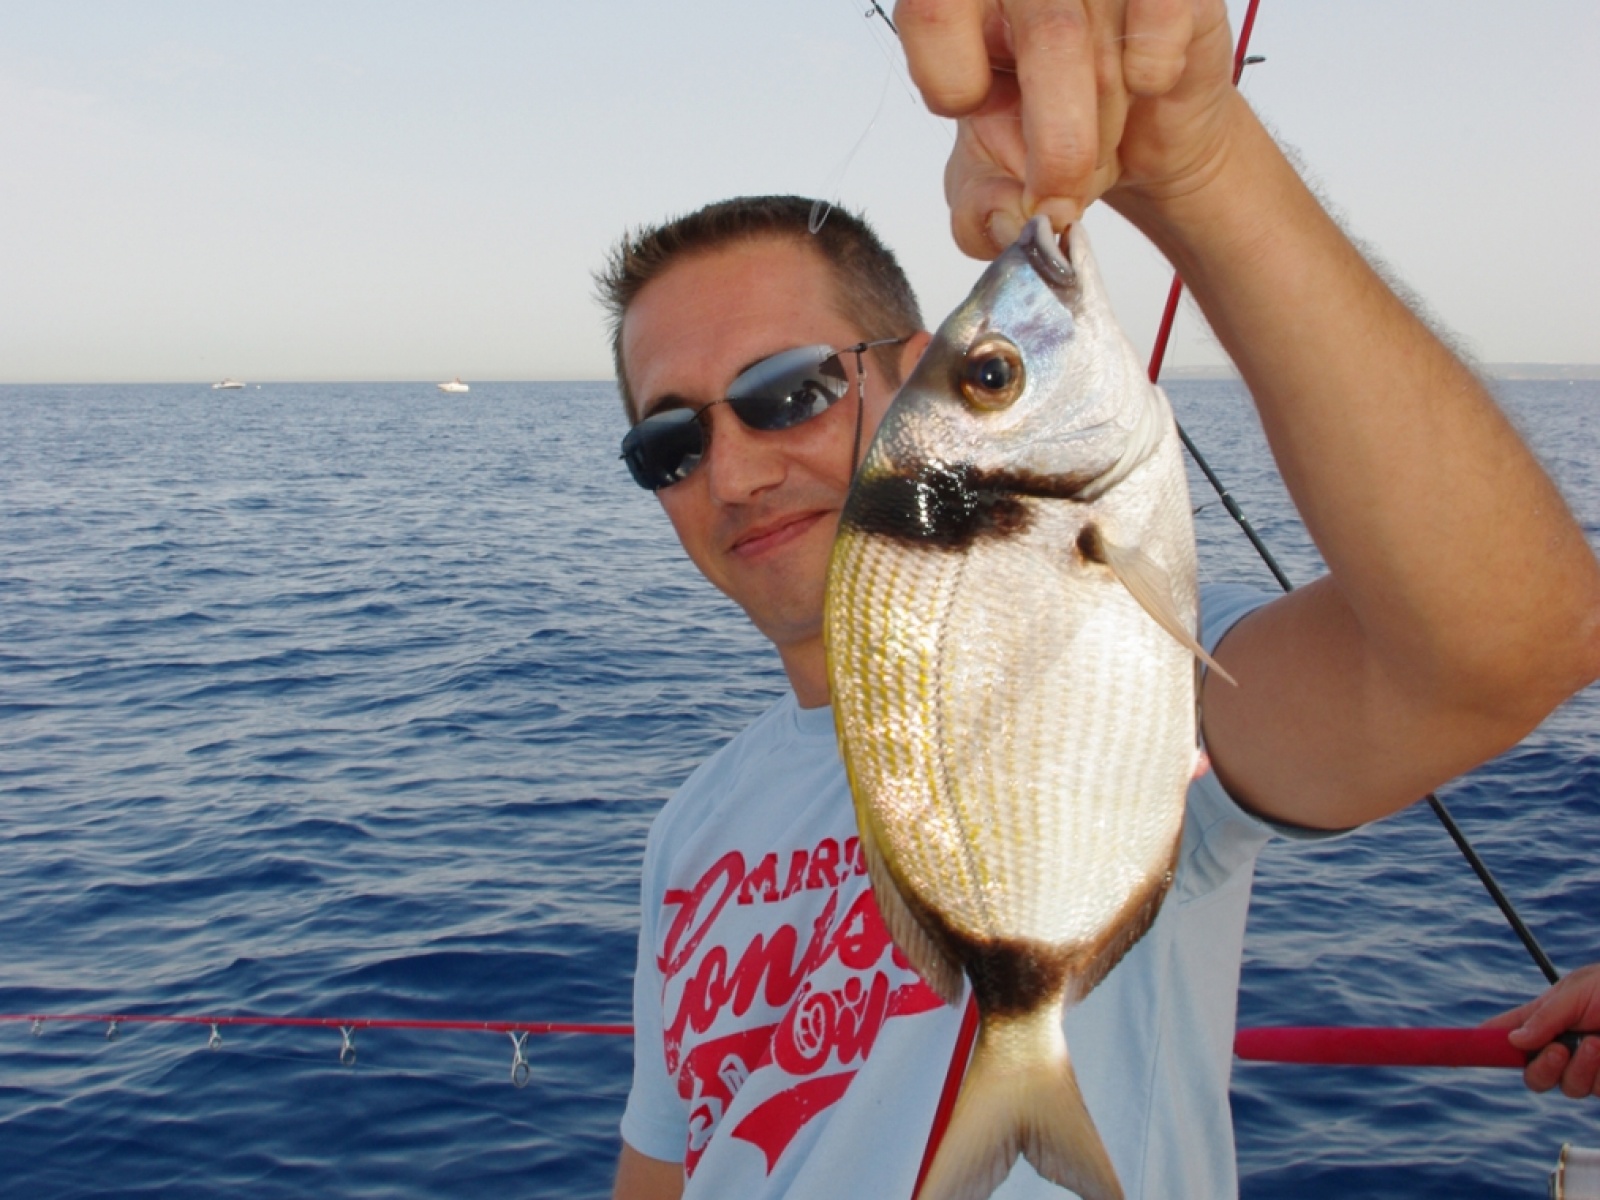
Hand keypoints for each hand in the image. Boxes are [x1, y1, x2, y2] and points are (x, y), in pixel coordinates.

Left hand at [896, 0, 1236, 257]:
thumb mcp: (999, 190)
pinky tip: (1148, 86)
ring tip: (1102, 143)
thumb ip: (982, 213)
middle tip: (1058, 197)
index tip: (976, 121)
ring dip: (1105, 127)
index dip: (955, 83)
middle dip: (1060, 144)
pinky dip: (1154, 73)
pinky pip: (1160, 15)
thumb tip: (1008, 221)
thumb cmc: (1056, 141)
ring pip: (1104, 48)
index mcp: (964, 15)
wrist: (1143, 135)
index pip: (931, 12)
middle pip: (1046, 36)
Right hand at [1482, 963, 1599, 1098]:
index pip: (1501, 1035)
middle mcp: (1559, 1046)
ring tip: (1599, 1042)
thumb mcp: (1579, 990)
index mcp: (1544, 1019)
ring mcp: (1585, 1069)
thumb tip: (1513, 1042)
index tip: (1455, 1052)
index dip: (1477, 1044)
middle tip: (1559, 1049)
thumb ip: (1546, 1016)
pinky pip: (1593, 1091)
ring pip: (1564, 1087)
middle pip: (1531, 1075)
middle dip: (1541, 1067)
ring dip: (1581, 1067)